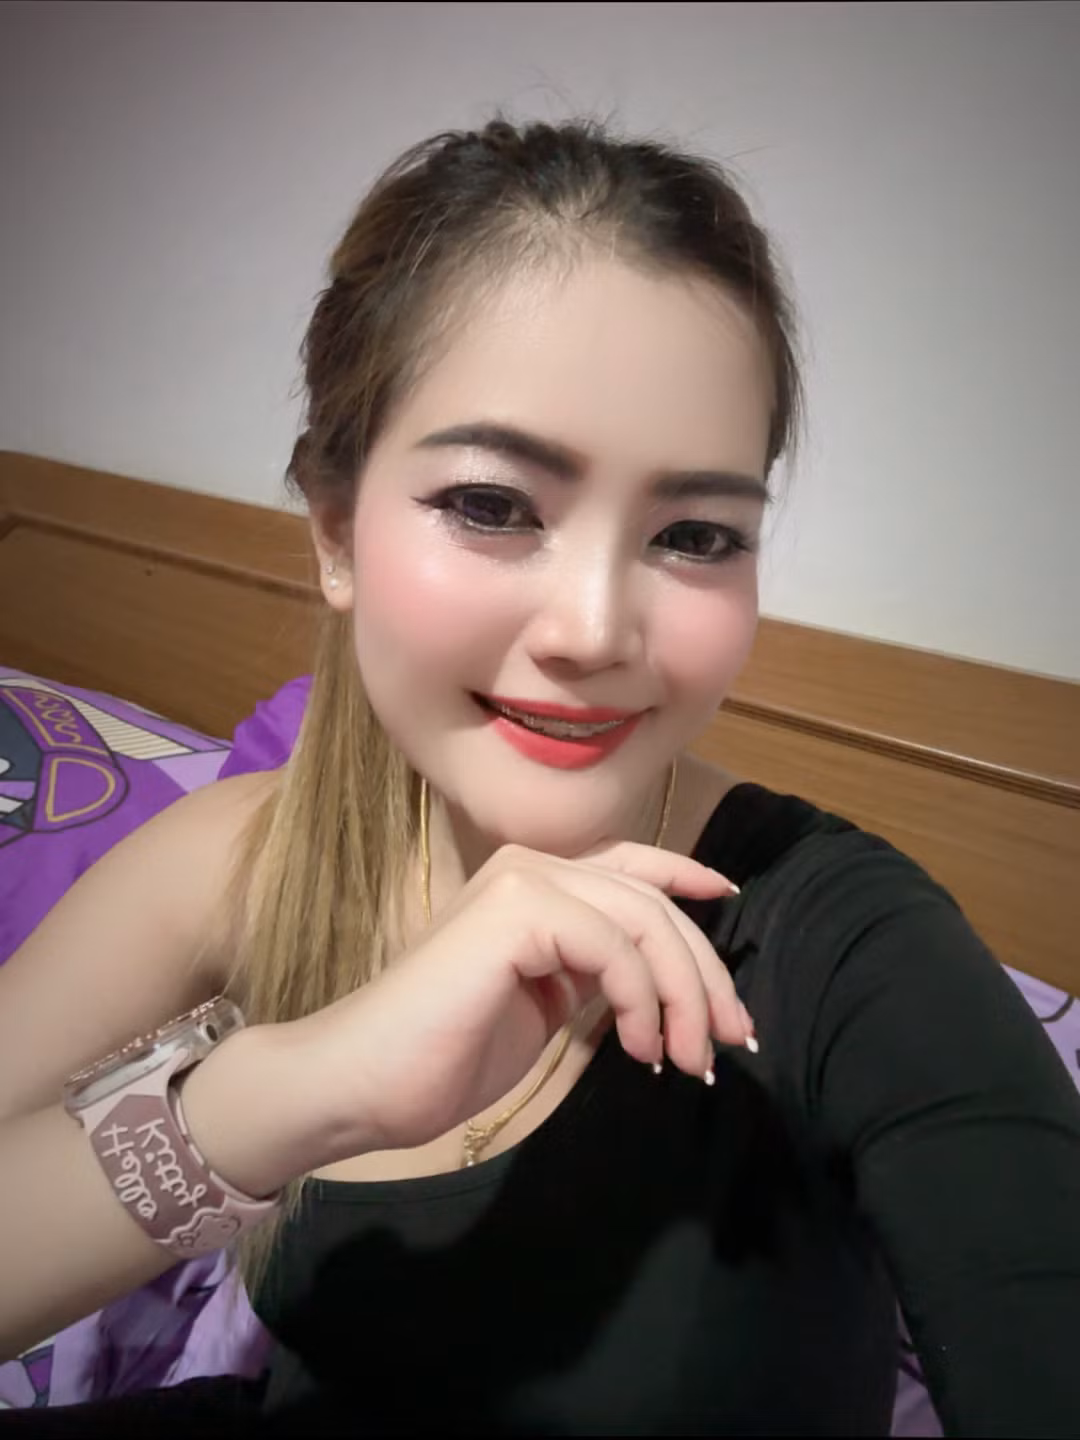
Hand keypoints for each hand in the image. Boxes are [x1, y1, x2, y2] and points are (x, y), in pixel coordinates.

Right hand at [293, 841, 748, 1163]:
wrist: (366, 1082)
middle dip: (702, 973)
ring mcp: (520, 880)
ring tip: (692, 1060)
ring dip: (682, 996)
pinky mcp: (515, 910)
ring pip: (642, 921)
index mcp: (534, 885)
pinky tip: (639, 1050)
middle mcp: (530, 866)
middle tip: (731, 1042)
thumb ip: (593, 974)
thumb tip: (662, 984)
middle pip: (651, 901)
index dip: (684, 875)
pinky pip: (613, 948)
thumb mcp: (545, 1006)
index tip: (729, 897)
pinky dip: (640, 1000)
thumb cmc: (446, 1055)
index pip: (630, 869)